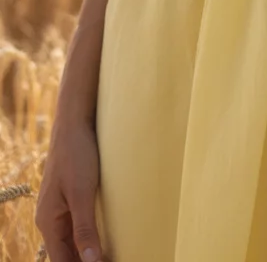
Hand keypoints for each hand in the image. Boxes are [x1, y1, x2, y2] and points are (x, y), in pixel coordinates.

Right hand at [35, 116, 108, 260]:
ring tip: (112, 255)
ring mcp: (61, 208)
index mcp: (48, 222)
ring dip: (90, 252)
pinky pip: (79, 226)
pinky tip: (107, 239)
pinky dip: (91, 236)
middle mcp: (51, 219)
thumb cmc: (76, 153)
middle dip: (87, 261)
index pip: (61, 261)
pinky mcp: (72, 197)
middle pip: (67, 254)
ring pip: (73, 241)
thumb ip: (84, 228)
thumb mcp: (81, 192)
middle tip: (114, 260)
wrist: (75, 121)